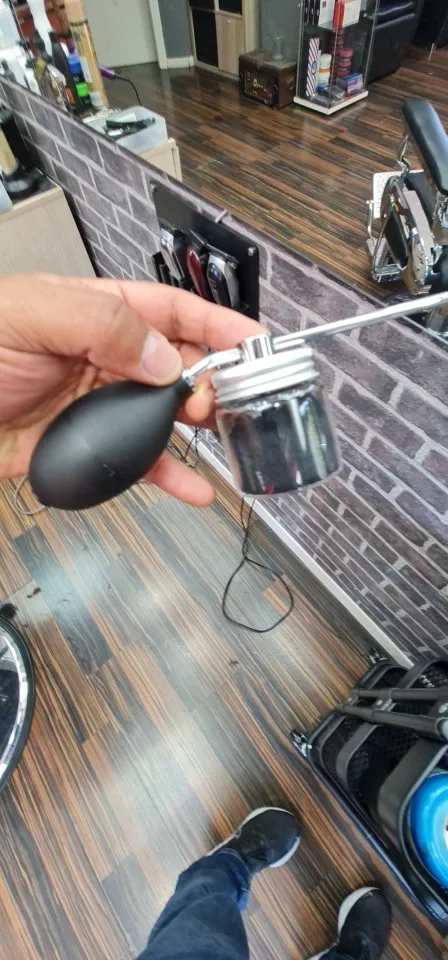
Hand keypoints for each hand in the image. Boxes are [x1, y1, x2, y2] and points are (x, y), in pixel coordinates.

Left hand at [0, 274, 260, 505]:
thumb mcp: (31, 314)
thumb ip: (100, 324)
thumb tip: (163, 356)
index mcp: (96, 312)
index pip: (171, 310)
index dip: (217, 323)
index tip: (256, 342)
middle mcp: (104, 357)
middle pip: (178, 364)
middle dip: (212, 380)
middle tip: (227, 402)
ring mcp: (97, 405)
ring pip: (164, 416)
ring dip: (199, 427)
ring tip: (222, 438)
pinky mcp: (85, 448)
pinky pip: (136, 463)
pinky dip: (169, 476)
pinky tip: (195, 487)